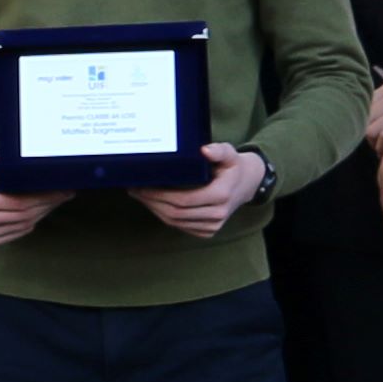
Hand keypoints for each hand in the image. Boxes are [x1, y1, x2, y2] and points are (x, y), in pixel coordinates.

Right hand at [0, 149, 65, 247]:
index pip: (17, 202)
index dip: (40, 197)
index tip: (58, 188)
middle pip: (24, 214)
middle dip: (48, 203)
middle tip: (65, 192)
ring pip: (25, 224)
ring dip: (44, 212)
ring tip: (59, 198)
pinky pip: (20, 231)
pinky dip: (35, 220)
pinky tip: (45, 208)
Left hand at [133, 141, 272, 239]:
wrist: (247, 185)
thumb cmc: (234, 167)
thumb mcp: (230, 154)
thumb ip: (219, 150)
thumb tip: (204, 150)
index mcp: (221, 196)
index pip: (183, 200)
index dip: (159, 196)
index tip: (142, 187)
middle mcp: (217, 214)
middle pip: (175, 213)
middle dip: (152, 203)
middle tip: (135, 190)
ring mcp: (213, 226)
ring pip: (176, 222)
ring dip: (155, 210)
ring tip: (140, 196)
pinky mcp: (208, 231)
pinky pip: (181, 226)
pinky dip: (165, 216)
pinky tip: (155, 205)